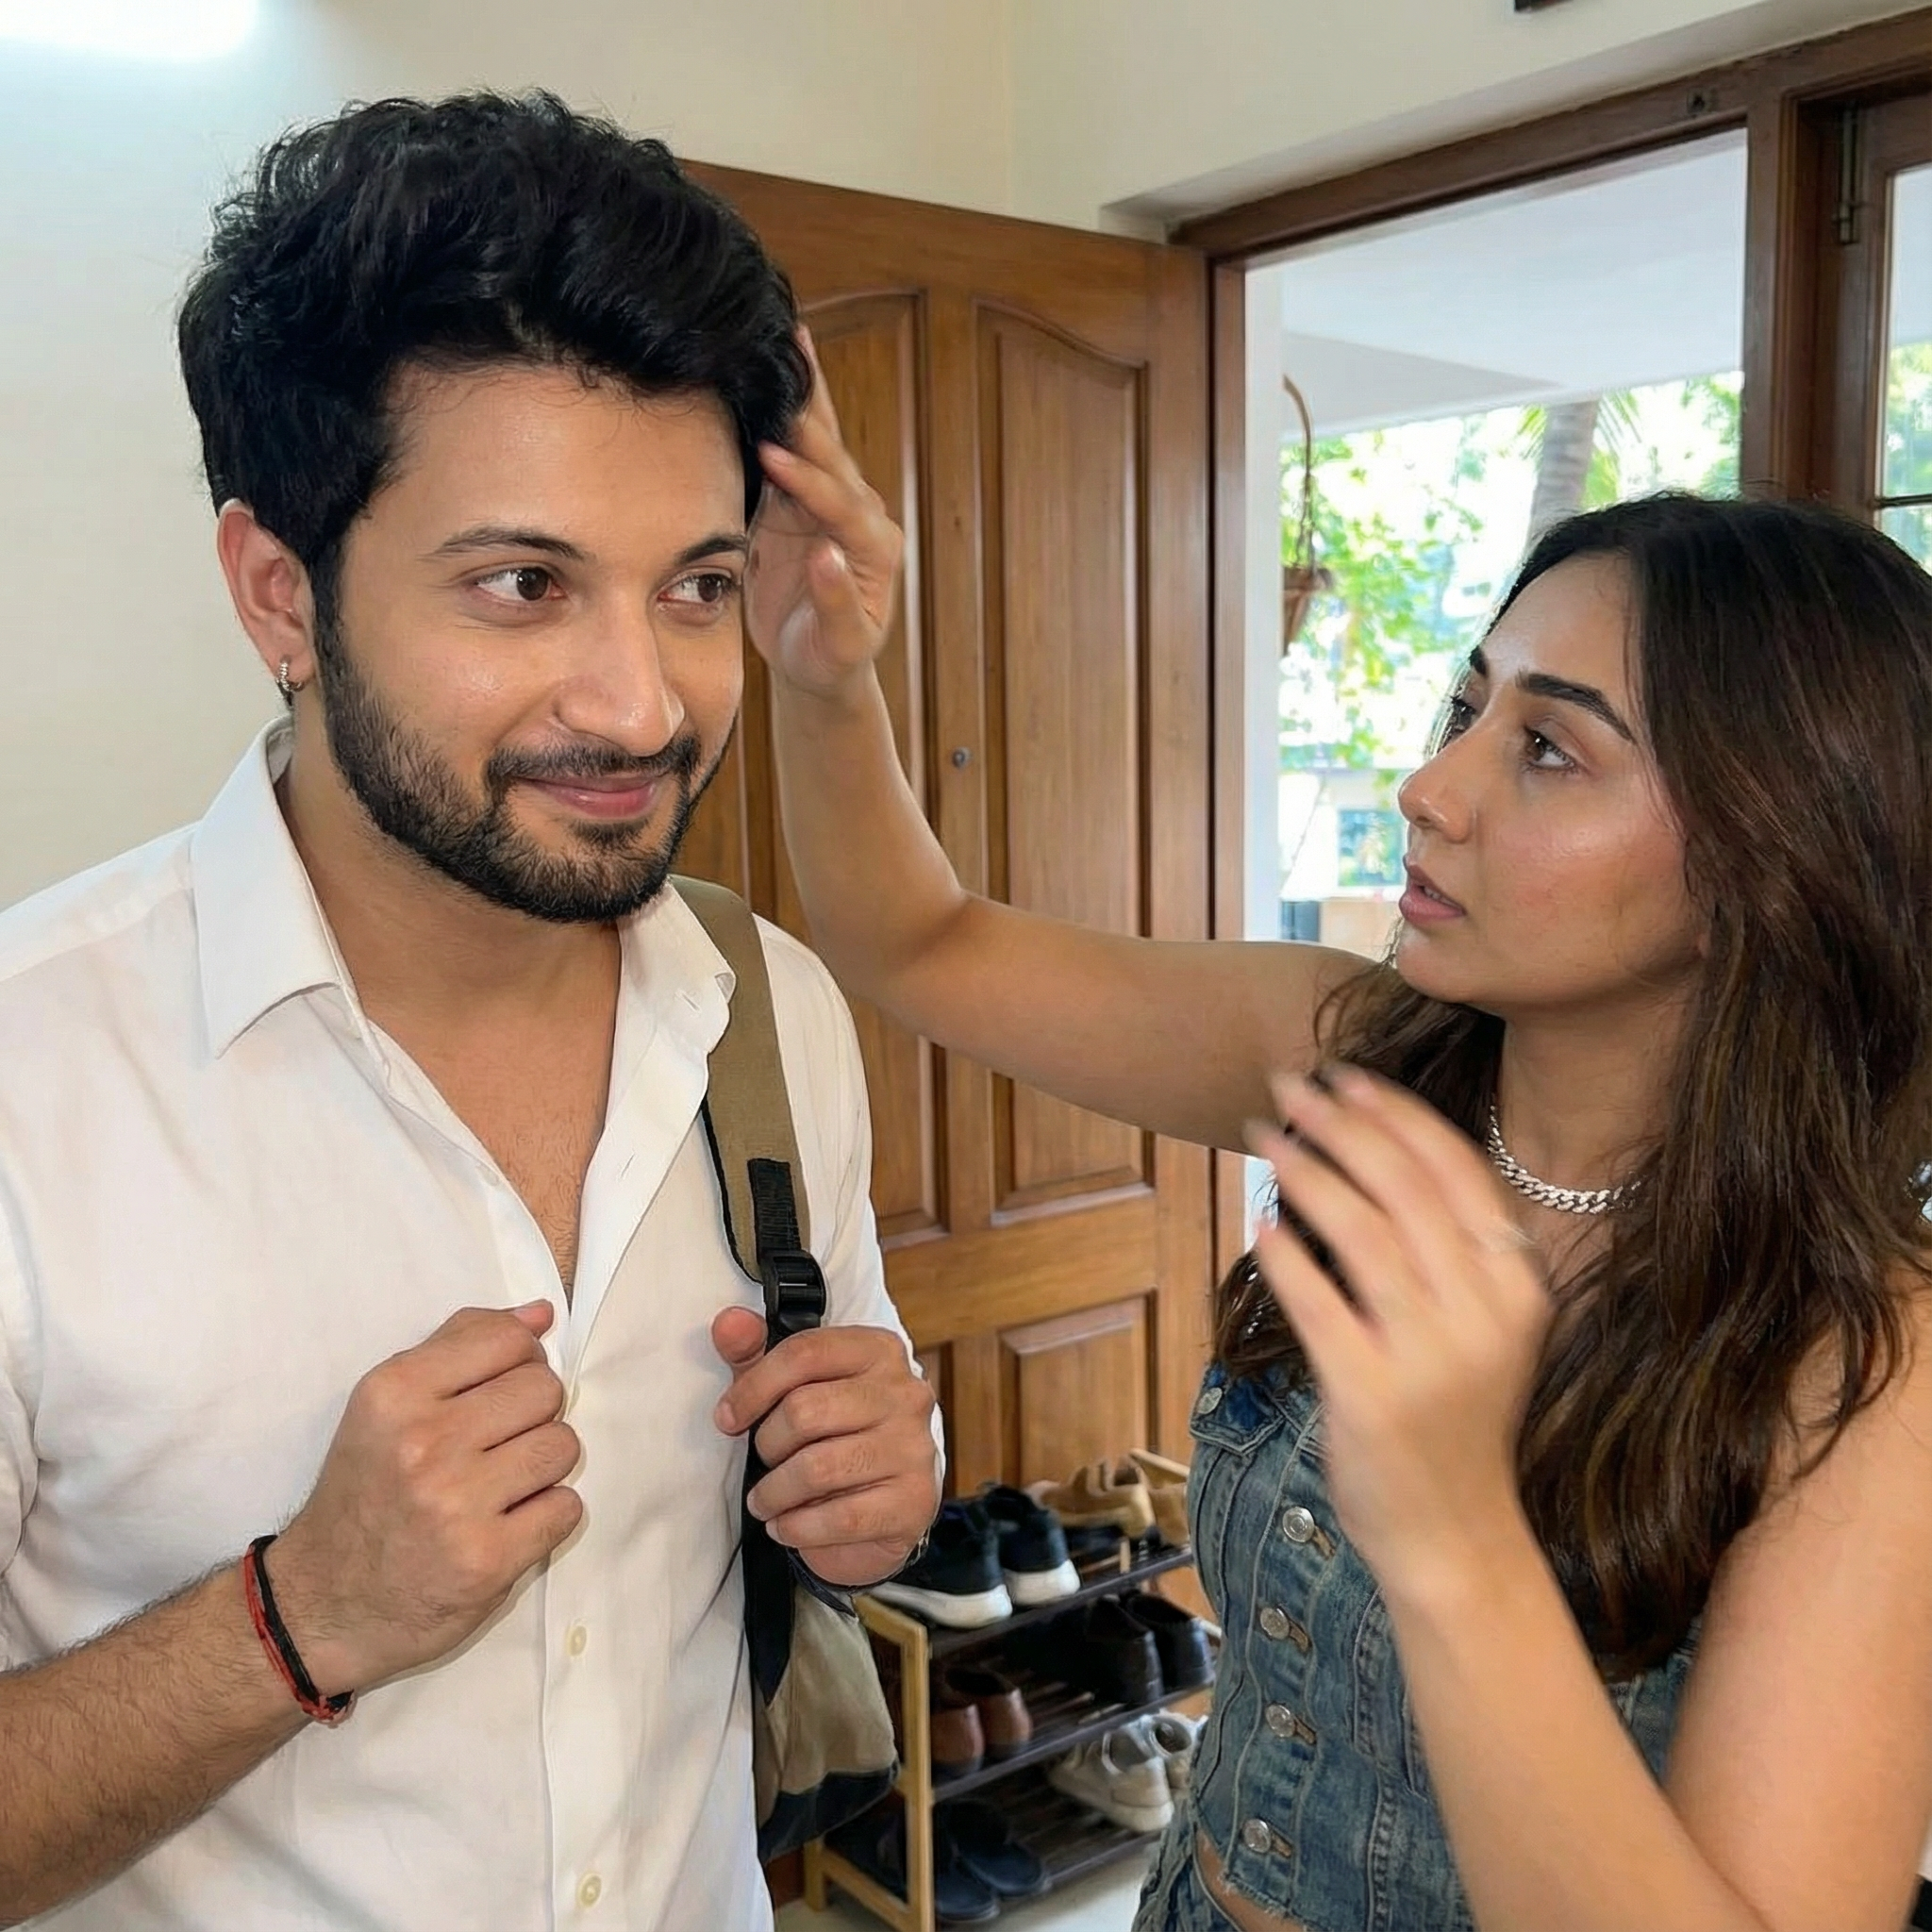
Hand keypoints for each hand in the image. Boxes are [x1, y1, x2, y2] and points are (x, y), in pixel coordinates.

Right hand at [269, 1303, 581, 1693]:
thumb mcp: (387, 1407)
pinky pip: (566, 1507)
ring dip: (544, 1467)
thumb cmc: (365, 1493)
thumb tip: (540, 1314)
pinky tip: (508, 1525)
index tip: (501, 1391)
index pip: (508, 1340)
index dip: (520, 1362)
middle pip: (545, 1390)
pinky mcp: (486, 1560)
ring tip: (504, 1486)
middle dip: (534, 1416)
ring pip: (562, 1446)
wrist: (323, 1604)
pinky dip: (546, 1516)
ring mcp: (456, 1503)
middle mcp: (423, 1442)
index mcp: (395, 1392)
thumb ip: (461, 1347)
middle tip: (499, 1447)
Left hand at [712, 1307, 939, 1588]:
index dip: (753, 1387)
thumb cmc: (837, 1432)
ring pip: (817, 1469)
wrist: (891, 1497)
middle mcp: (905, 1393)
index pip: (804, 1353)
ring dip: (774, 1493)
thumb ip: (756, 1353)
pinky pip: (839, 1519)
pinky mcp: (913, 1502)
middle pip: (805, 1411)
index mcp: (878, 1351)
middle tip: (761, 1462)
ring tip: (765, 1501)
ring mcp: (913, 1448)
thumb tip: (727, 1323)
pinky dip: (798, 1528)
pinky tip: (787, 1526)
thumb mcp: (795, 1386)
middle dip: (767, 1445)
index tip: (727, 1418)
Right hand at [746, 328, 903, 699]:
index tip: (772, 457)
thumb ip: (836, 601)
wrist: (822, 667)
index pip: (840, 504)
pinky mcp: (802, 505)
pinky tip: (772, 371)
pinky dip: (780, 412)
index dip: (807, 481)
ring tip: (790, 337)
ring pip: (818, 441)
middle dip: (811, 409)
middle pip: (835, 455)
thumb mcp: (840, 644)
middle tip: (789, 356)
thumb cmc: (833, 660)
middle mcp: (861, 516)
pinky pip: (791, 452)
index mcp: (875, 547)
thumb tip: (827, 557)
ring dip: (803, 392)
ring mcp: (831, 505)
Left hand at [1246, 1068, 1550, 1602]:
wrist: (1455, 1539)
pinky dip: (1284, 1255)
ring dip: (1304, 1171)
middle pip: (1402, 1186)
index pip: (1454, 1170)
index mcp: (1518, 1286)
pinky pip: (1316, 1303)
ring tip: (1263, 1136)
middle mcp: (1483, 1312)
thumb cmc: (1455, 1422)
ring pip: (1358, 1232)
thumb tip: (1372, 1151)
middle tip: (1288, 1087)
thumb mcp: (1482, 1329)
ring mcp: (1429, 1355)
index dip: (1396, 1114)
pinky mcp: (1370, 1394)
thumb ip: (1449, 1251)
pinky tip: (1257, 1221)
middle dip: (1340, 1124)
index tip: (1346, 1077)